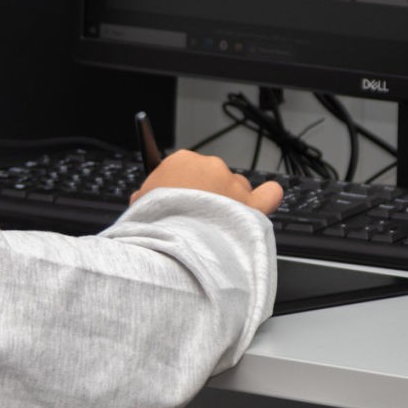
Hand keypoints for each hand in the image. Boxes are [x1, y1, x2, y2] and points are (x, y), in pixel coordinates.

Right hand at [129, 149, 282, 215]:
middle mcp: (210, 167)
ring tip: (219, 228)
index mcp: (180, 161)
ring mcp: (233, 184)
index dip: (179, 189)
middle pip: (211, 177)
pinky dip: (267, 197)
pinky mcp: (252, 204)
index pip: (182, 169)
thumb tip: (145, 200)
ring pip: (236, 188)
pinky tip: (264, 201)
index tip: (176, 204)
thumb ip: (148, 198)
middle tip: (195, 221)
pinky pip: (268, 194)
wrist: (178, 247)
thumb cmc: (156, 226)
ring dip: (230, 203)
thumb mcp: (139, 206)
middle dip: (205, 196)